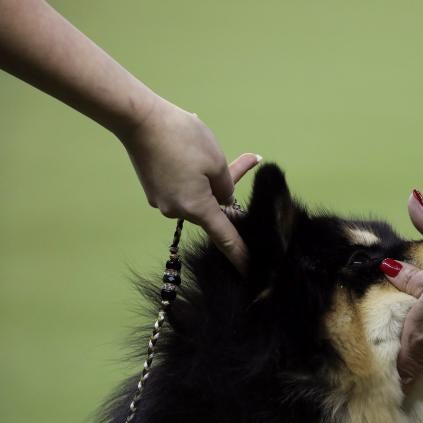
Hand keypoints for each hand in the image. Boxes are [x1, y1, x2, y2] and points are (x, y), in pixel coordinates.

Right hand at [119, 99, 258, 273]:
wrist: (139, 119)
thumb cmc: (182, 138)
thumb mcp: (216, 161)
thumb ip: (226, 186)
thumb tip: (223, 200)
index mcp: (196, 208)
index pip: (224, 238)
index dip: (239, 254)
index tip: (249, 271)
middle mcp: (177, 211)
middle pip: (213, 208)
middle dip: (228, 189)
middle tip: (250, 158)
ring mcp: (162, 201)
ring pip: (199, 194)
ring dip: (211, 177)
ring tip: (211, 146)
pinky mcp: (155, 188)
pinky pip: (184, 187)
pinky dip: (194, 174)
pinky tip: (191, 150)